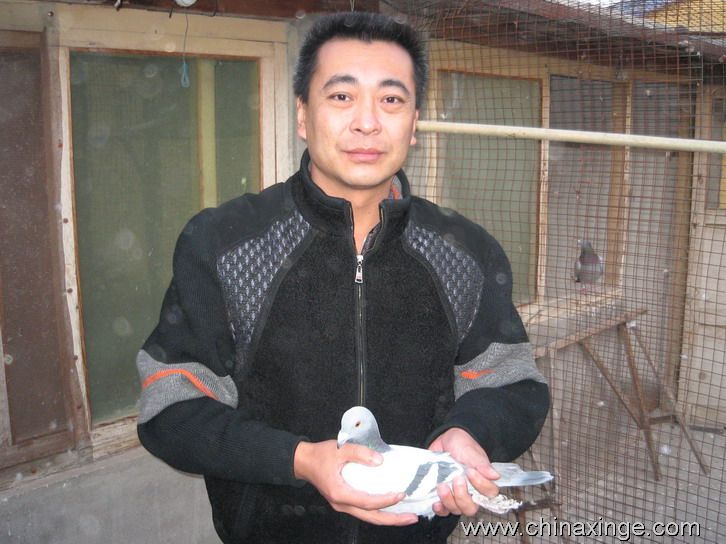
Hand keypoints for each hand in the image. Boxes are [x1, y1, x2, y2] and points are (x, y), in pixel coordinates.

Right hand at [293, 439, 418, 525]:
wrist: (304, 461)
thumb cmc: (320, 455)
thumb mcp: (339, 449)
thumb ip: (359, 453)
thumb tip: (380, 461)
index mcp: (340, 493)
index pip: (367, 502)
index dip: (385, 501)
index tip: (401, 494)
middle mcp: (342, 504)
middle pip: (371, 517)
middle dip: (393, 520)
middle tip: (413, 517)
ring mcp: (343, 505)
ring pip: (368, 517)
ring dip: (388, 517)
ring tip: (406, 515)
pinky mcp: (344, 501)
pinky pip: (364, 511)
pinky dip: (379, 511)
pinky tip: (390, 507)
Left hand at [428, 428, 499, 516]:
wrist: (442, 440)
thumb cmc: (460, 444)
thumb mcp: (470, 450)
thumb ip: (481, 463)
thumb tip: (495, 476)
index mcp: (481, 481)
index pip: (489, 493)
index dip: (481, 486)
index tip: (471, 472)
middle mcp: (470, 492)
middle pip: (471, 508)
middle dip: (462, 497)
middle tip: (456, 480)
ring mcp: (455, 496)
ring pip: (456, 510)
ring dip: (448, 500)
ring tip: (442, 485)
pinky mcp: (442, 497)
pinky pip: (442, 511)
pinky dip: (439, 508)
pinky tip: (436, 501)